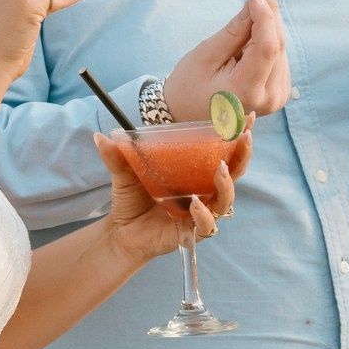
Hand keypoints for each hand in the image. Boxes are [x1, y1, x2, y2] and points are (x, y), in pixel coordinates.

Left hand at [92, 130, 247, 266]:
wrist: (121, 233)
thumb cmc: (131, 200)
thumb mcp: (124, 173)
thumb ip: (117, 155)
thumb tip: (101, 136)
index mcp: (196, 172)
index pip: (224, 151)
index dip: (238, 135)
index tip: (247, 116)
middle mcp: (205, 191)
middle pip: (235, 172)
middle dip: (244, 154)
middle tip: (245, 137)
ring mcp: (202, 212)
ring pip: (226, 199)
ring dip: (227, 184)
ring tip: (220, 170)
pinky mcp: (193, 232)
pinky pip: (207, 225)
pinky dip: (203, 215)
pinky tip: (194, 204)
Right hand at [164, 0, 290, 121]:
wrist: (187, 116)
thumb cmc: (190, 85)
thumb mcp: (207, 54)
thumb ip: (235, 29)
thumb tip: (256, 0)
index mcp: (246, 91)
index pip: (267, 47)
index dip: (265, 15)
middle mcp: (268, 98)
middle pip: (277, 46)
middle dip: (268, 14)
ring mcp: (277, 98)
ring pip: (280, 49)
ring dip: (267, 27)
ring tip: (244, 21)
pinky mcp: (279, 93)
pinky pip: (279, 58)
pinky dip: (267, 41)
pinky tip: (250, 40)